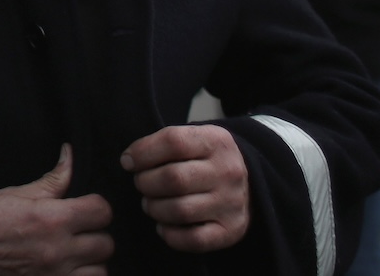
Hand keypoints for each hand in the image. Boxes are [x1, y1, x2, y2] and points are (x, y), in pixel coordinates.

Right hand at [0, 144, 112, 274]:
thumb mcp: (20, 192)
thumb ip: (54, 179)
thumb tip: (71, 156)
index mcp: (53, 218)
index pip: (102, 211)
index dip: (96, 206)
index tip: (87, 208)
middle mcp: (58, 249)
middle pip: (105, 243)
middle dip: (94, 234)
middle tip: (80, 232)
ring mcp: (54, 275)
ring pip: (100, 272)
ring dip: (91, 263)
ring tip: (77, 255)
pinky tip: (68, 270)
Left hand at [121, 124, 249, 252]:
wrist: (252, 183)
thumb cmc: (207, 159)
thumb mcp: (194, 139)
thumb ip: (164, 144)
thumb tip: (129, 161)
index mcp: (216, 142)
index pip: (173, 142)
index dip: (142, 152)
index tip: (127, 161)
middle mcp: (227, 172)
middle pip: (173, 179)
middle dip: (145, 183)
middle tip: (141, 184)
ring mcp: (231, 203)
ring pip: (180, 210)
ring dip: (154, 208)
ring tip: (150, 203)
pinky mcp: (231, 230)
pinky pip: (194, 239)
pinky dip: (171, 235)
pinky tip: (163, 226)